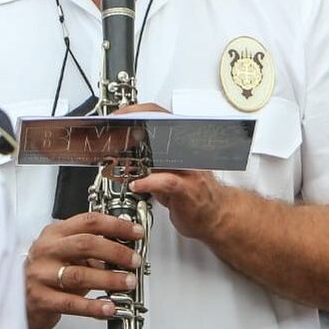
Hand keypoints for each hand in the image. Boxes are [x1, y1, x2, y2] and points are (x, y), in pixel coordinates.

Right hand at [24, 211, 139, 328]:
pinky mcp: (40, 299)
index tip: (136, 233)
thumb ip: (90, 248)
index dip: (116, 225)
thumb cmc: (46, 273)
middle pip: (85, 244)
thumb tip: (126, 245)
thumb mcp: (65, 253)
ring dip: (109, 279)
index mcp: (55, 233)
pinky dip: (93, 306)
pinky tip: (109, 308)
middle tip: (134, 261)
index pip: (89, 221)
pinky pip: (71, 303)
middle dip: (116, 252)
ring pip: (79, 274)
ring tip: (127, 283)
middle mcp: (47, 251)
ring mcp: (41, 275)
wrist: (17, 299)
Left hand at [115, 93, 232, 240]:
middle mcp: (186, 152)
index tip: (116, 118)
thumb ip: (148, 163)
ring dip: (134, 156)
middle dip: (130, 131)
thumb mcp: (169, 173)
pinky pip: (165, 181)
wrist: (218, 216)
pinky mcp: (187, 189)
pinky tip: (136, 185)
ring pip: (159, 153)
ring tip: (118, 160)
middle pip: (156, 129)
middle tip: (110, 137)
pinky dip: (147, 182)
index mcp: (181, 143)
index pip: (157, 116)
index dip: (135, 112)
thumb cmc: (194, 195)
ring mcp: (188, 170)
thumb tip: (123, 158)